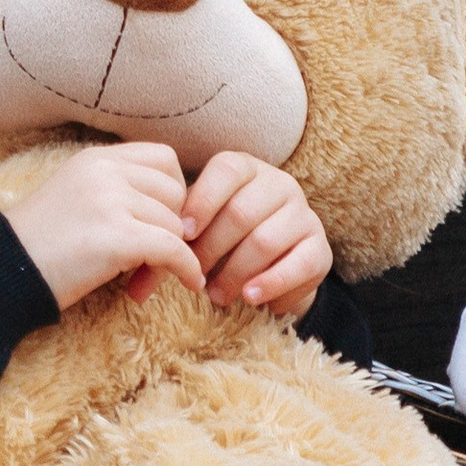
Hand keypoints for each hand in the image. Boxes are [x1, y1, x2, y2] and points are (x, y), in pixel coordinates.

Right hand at [1, 142, 204, 309]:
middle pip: (175, 191)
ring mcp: (110, 202)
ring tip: (146, 278)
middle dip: (174, 225)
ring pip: (175, 224)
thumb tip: (177, 214)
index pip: (164, 158)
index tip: (162, 220)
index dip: (173, 191)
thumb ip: (117, 193)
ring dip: (171, 254)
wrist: (1, 272)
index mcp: (95, 159)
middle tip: (156, 256)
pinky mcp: (116, 237)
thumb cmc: (38, 246)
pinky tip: (190, 283)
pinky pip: (173, 249)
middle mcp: (104, 172)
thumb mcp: (76, 199)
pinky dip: (187, 268)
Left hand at [174, 152, 331, 317]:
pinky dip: (271, 283)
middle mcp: (279, 184)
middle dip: (211, 249)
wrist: (270, 265)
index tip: (182, 236)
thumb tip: (144, 276)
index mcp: (246, 169)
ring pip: (266, 241)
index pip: (226, 171)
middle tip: (193, 276)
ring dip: (235, 274)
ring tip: (216, 295)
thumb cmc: (222, 241)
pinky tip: (250, 297)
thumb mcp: (199, 230)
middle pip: (241, 212)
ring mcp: (303, 214)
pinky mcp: (320, 247)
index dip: (201, 203)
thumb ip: (175, 239)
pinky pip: (298, 265)